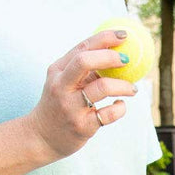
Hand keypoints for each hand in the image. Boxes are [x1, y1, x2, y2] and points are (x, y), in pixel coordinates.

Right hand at [24, 31, 137, 161]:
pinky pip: (108, 114)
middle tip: (128, 60)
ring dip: (123, 86)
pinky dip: (120, 108)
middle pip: (86, 62)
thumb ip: (82, 71)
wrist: (41, 137)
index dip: (105, 38)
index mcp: (58, 71)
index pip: (82, 47)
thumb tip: (114, 54)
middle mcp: (62, 86)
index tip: (124, 36)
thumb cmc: (59, 106)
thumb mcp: (63, 83)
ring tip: (132, 89)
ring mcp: (71, 107)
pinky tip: (120, 106)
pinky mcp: (82, 127)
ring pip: (102, 87)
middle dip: (110, 57)